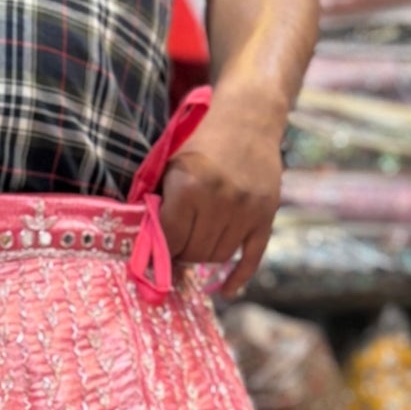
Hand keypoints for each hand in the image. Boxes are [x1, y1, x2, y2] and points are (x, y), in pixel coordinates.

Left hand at [157, 97, 283, 297]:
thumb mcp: (170, 164)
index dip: (159, 250)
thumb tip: (143, 247)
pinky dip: (238, 277)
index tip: (153, 256)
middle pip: (194, 252)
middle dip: (180, 254)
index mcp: (190, 186)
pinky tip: (225, 290)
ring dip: (203, 257)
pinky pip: (252, 257)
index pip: (169, 238)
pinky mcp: (267, 214)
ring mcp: (246, 209)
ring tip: (195, 245)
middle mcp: (220, 200)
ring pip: (218, 256)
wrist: (249, 118)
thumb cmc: (201, 141)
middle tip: (175, 248)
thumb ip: (157, 202)